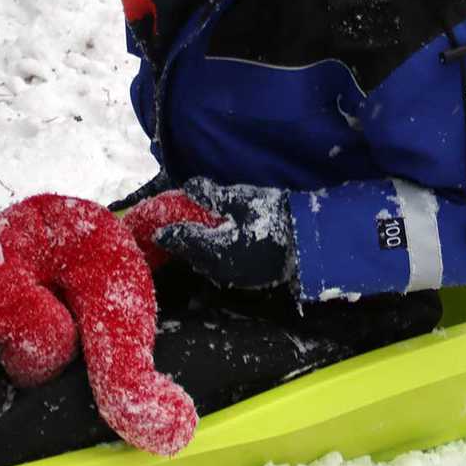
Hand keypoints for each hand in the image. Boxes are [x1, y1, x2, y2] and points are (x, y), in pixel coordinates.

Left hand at [150, 177, 297, 289]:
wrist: (308, 242)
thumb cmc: (275, 217)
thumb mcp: (243, 199)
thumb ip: (214, 195)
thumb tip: (189, 186)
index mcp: (217, 248)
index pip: (185, 240)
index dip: (169, 234)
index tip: (157, 230)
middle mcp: (221, 267)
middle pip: (193, 256)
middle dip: (182, 245)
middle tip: (171, 234)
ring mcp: (235, 277)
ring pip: (206, 265)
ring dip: (197, 253)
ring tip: (191, 240)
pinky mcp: (248, 279)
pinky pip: (220, 270)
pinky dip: (212, 259)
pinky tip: (215, 249)